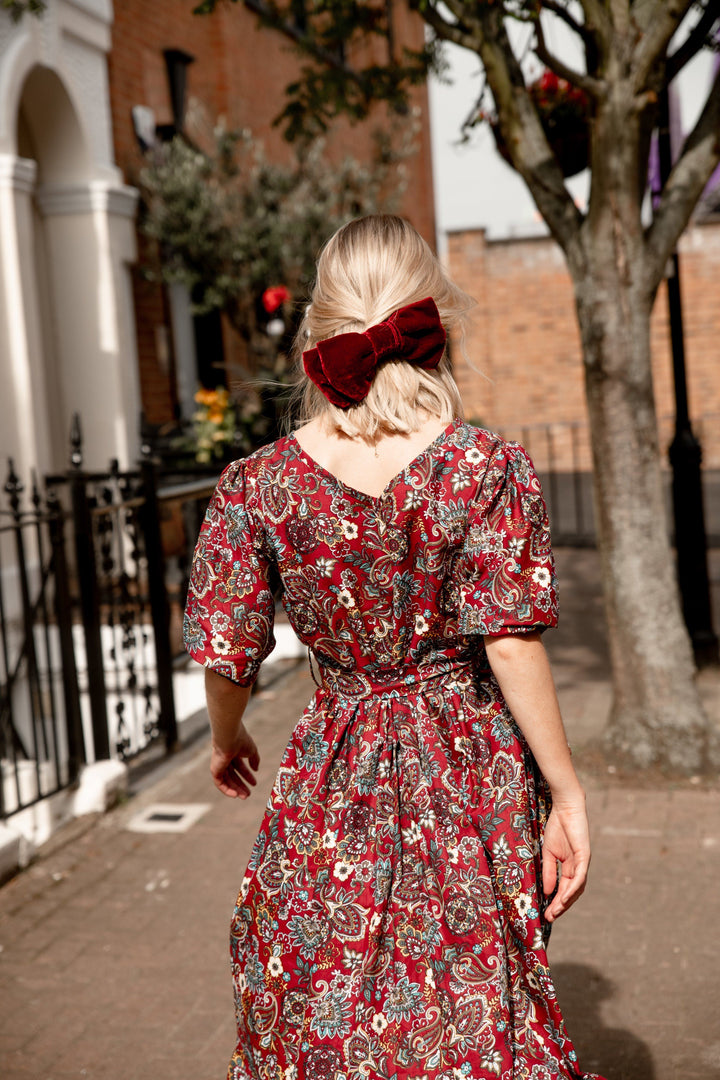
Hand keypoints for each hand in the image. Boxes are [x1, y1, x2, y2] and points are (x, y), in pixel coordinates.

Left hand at [210, 724, 259, 798]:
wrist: (230, 737)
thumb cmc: (241, 741)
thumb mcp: (252, 751)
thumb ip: (254, 760)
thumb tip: (256, 769)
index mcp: (233, 753)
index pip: (240, 767)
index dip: (247, 776)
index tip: (254, 784)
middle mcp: (225, 759)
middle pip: (233, 776)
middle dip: (241, 786)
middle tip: (248, 795)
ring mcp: (219, 765)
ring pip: (227, 781)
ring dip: (235, 790)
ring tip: (244, 796)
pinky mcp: (214, 770)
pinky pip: (219, 783)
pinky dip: (226, 790)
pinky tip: (235, 795)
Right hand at [541, 793, 589, 922]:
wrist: (565, 808)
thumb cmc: (557, 827)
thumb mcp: (548, 852)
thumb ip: (549, 871)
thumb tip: (547, 892)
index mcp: (569, 866)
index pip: (564, 889)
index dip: (556, 902)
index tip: (546, 914)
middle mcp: (578, 867)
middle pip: (572, 893)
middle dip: (561, 906)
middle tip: (550, 918)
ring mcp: (582, 863)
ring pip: (577, 888)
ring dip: (567, 901)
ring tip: (555, 911)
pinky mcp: (585, 857)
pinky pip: (579, 877)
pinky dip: (572, 888)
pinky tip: (564, 897)